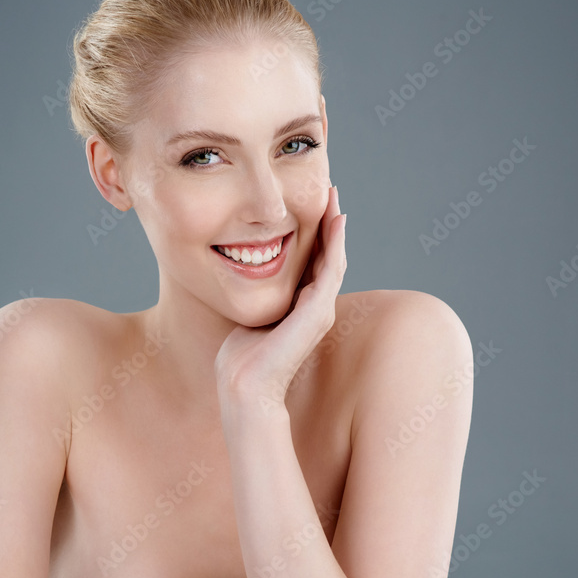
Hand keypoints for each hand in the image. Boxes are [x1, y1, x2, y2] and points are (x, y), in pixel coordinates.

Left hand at [214, 184, 345, 411]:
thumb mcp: (251, 316)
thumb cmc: (240, 359)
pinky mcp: (318, 311)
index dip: (315, 235)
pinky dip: (336, 242)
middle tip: (329, 192)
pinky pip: (332, 268)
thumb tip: (245, 275)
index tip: (310, 206)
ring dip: (336, 226)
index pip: (313, 264)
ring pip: (335, 258)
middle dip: (329, 224)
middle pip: (328, 257)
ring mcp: (321, 310)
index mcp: (302, 310)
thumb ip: (258, 297)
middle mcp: (317, 308)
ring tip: (334, 197)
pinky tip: (336, 219)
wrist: (245, 386)